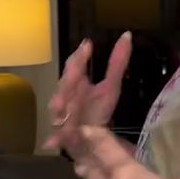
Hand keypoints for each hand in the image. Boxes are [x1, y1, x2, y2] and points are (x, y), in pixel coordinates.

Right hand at [45, 33, 132, 163]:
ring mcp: (64, 118)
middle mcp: (67, 99)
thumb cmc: (98, 111)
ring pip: (58, 110)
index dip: (80, 56)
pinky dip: (55, 140)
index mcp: (77, 84)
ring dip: (59, 107)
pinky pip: (58, 138)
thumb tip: (127, 35)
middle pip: (65, 86)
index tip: (88, 45)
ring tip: (59, 105)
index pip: (75, 66)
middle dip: (69, 79)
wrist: (92, 141)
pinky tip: (53, 143)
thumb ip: (117, 63)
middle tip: (76, 71)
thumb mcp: (110, 87)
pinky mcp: (64, 138)